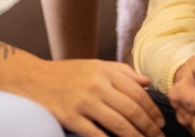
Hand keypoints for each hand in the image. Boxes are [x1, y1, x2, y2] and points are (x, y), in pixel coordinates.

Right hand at [21, 58, 163, 136]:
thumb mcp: (96, 65)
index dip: (152, 110)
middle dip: (149, 127)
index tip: (161, 123)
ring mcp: (84, 103)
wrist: (33, 79)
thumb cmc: (67, 73)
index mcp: (106, 72)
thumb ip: (122, 72)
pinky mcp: (71, 118)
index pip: (138, 93)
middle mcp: (97, 85)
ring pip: (119, 124)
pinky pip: (97, 134)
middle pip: (132, 110)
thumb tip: (146, 82)